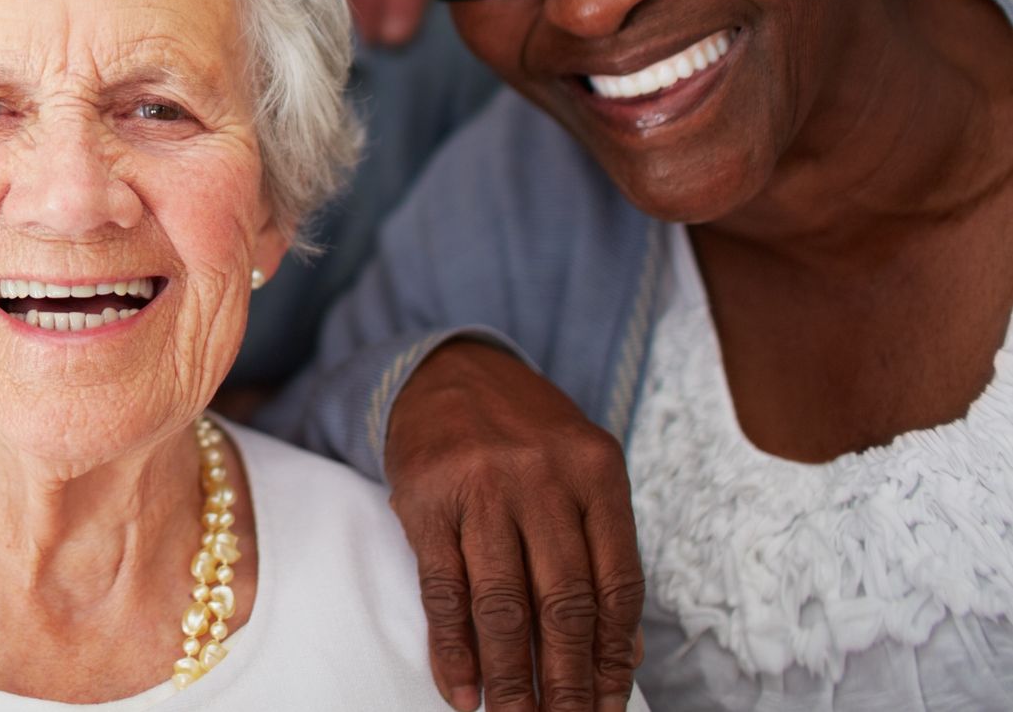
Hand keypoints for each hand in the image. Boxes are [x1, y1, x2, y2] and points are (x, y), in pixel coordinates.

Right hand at [383, 341, 642, 711]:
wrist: (447, 372)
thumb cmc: (525, 433)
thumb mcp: (580, 471)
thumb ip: (603, 548)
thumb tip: (623, 652)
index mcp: (596, 470)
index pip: (617, 583)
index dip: (615, 655)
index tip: (609, 705)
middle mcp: (542, 476)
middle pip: (563, 602)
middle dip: (568, 681)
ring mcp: (480, 488)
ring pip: (503, 604)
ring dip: (512, 678)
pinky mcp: (426, 501)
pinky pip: (444, 590)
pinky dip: (453, 649)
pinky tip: (461, 689)